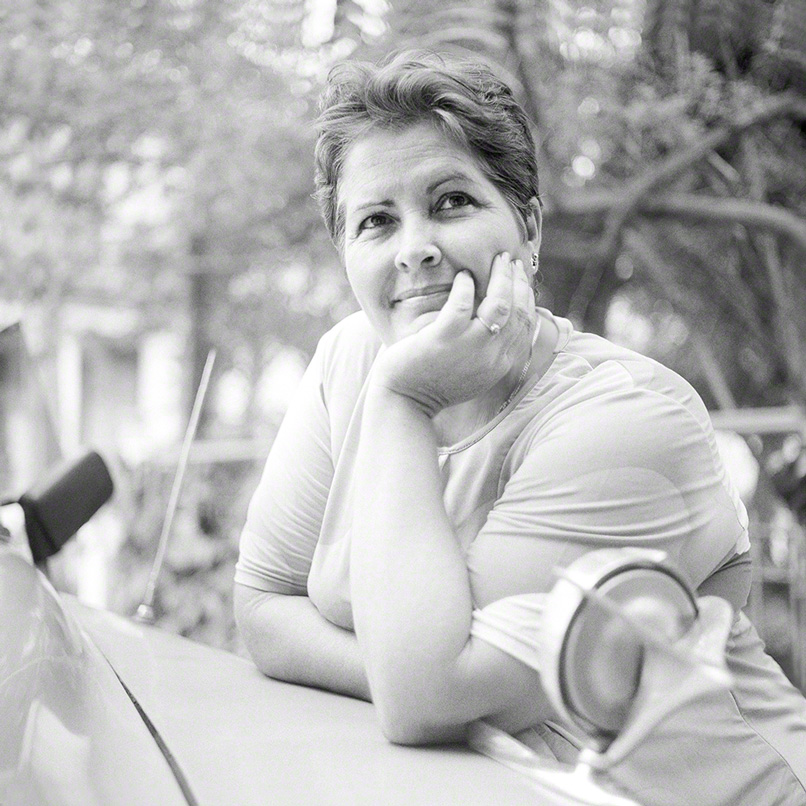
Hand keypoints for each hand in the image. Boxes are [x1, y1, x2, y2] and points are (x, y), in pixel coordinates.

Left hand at [371, 252, 536, 416]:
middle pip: (517, 311)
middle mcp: (493, 356)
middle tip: (509, 261)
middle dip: (517, 281)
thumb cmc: (434, 384)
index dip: (526, 297)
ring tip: (497, 259)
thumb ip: (488, 350)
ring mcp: (470, 347)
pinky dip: (464, 286)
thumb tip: (496, 322)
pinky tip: (462, 275)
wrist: (406, 403)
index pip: (525, 324)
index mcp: (501, 364)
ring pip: (498, 304)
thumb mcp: (472, 372)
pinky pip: (461, 303)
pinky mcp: (444, 338)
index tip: (520, 279)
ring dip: (501, 277)